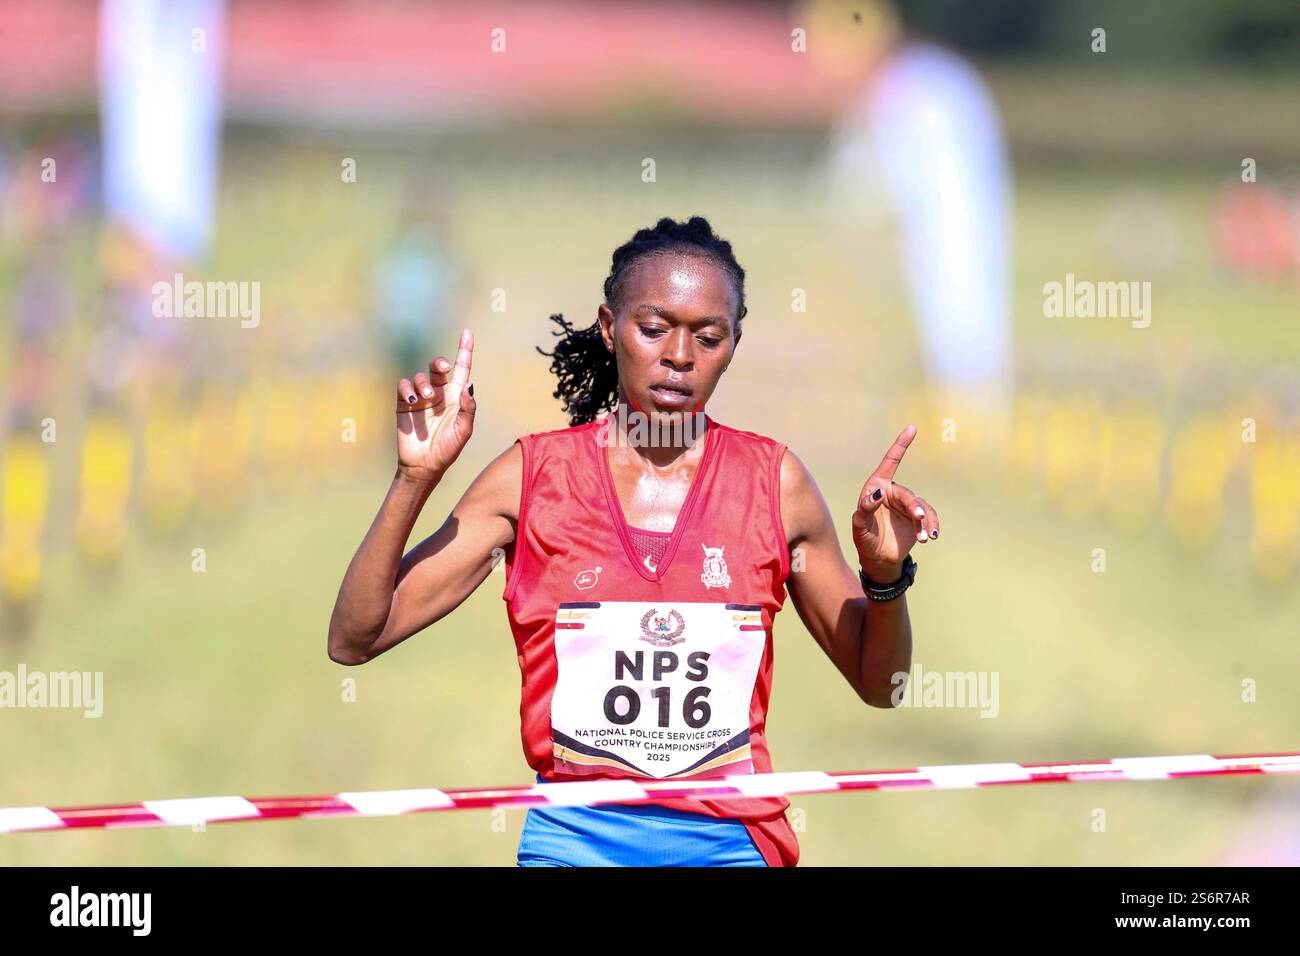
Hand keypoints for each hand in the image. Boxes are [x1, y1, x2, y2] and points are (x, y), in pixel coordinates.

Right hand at [395, 328, 476, 482]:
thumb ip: (468, 409)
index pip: (462, 368)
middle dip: (440, 363)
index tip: (467, 332)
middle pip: (439, 367)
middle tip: (443, 369)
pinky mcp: (404, 403)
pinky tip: (411, 399)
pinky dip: (407, 388)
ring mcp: (421, 397)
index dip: (465, 350)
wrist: (424, 465)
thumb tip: (469, 384)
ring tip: (426, 399)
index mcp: (456, 396)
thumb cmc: (448, 449)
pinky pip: (404, 385)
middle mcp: (439, 393)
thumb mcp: (463, 431)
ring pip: (421, 376)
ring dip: (424, 383)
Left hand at [851, 424, 940, 575]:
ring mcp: (907, 505)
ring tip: (925, 537)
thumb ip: (865, 508)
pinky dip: (932, 526)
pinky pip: (929, 518)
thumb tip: (877, 494)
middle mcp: (893, 493)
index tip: (912, 428)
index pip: (890, 462)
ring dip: (924, 521)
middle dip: (914, 506)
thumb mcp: (859, 525)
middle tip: (918, 517)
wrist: (878, 557)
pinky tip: (931, 536)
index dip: (901, 445)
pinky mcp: (918, 518)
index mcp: (876, 488)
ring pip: (921, 507)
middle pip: (908, 495)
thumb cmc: (864, 538)